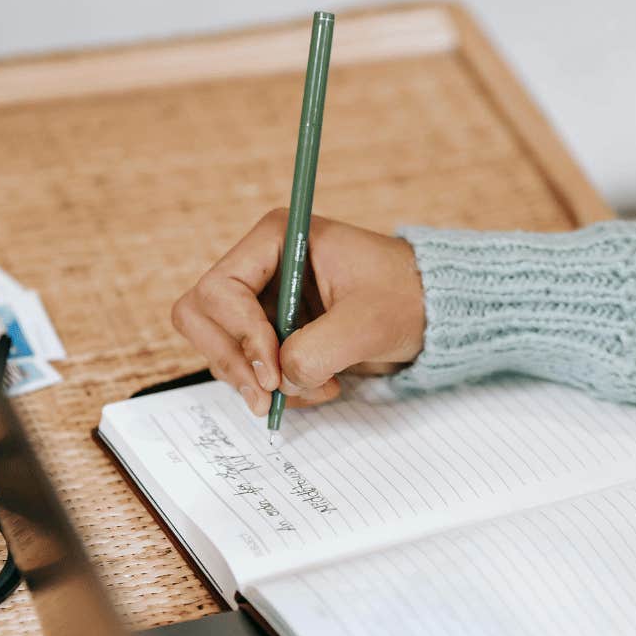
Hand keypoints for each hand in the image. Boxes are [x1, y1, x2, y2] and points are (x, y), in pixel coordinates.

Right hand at [172, 210, 426, 413]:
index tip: (274, 372)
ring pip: (221, 349)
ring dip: (260, 382)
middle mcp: (260, 265)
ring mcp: (263, 300)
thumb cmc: (407, 297)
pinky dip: (276, 388)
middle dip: (234, 363)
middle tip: (269, 397)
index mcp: (277, 238)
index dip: (241, 335)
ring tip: (317, 388)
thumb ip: (318, 350)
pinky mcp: (273, 331)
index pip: (220, 289)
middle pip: (202, 318)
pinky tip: (318, 386)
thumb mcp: (367, 323)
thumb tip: (280, 379)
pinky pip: (248, 368)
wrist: (433, 312)